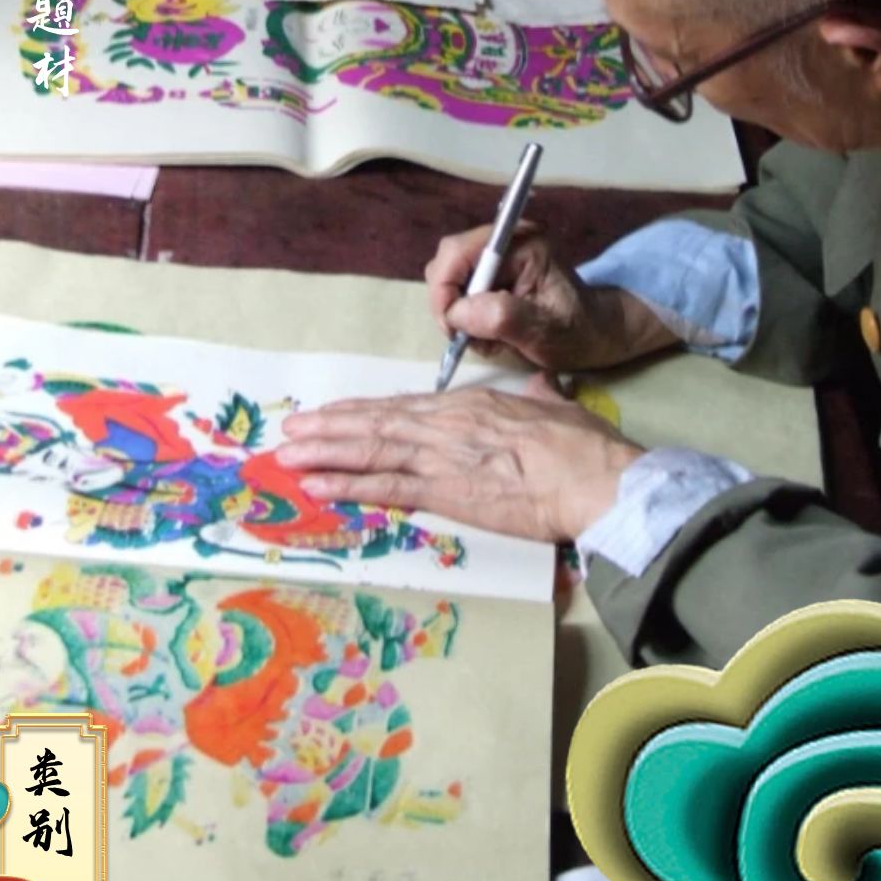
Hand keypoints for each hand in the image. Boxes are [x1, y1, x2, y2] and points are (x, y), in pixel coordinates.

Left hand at [277, 379, 645, 542]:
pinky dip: (346, 485)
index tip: (336, 413)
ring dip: (324, 451)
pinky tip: (317, 485)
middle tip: (292, 429)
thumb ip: (540, 398)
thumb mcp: (556, 408)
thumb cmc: (582, 447)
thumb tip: (543, 389)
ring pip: (370, 449)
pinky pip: (384, 487)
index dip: (365, 411)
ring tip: (288, 454)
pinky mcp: (444, 492)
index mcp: (470, 406)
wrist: (591, 479)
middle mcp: (446, 425)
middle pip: (376, 423)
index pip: (406, 407)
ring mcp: (441, 457)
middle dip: (330, 427)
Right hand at [426, 220, 674, 372]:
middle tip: (467, 338)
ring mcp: (497, 256)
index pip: (458, 251)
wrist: (595, 335)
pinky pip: (459, 293)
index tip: (451, 326)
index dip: (444, 287)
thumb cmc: (578, 332)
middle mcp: (505, 240)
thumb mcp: (545, 330)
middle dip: (450, 304)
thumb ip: (503, 317)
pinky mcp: (492, 274)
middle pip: (447, 263)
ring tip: (487, 339)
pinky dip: (466, 319)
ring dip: (459, 315)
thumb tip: (459, 311)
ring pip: (448, 280)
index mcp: (521, 242)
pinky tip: (490, 334)